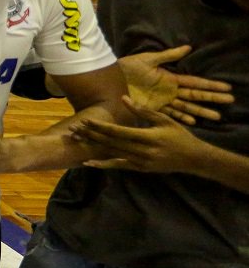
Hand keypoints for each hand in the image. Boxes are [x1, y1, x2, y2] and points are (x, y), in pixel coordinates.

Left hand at [70, 97, 212, 173]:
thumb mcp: (164, 119)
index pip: (118, 132)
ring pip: (112, 153)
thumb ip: (142, 111)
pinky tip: (88, 162)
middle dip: (91, 135)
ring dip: (93, 146)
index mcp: (148, 137)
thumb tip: (123, 98)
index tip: (86, 120)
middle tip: (73, 128)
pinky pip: (118, 166)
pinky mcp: (140, 168)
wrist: (193, 159)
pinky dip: (103, 164)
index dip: (100, 126)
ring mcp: (140, 162)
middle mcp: (142, 151)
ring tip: (77, 140)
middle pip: (111, 143)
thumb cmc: (179, 135)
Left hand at [118, 45, 233, 123]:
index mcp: (170, 78)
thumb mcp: (148, 59)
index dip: (210, 85)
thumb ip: (168, 55)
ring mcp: (162, 101)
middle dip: (212, 98)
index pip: (195, 82)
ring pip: (186, 107)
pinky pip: (170, 114)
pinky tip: (193, 122)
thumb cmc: (127, 67)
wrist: (109, 79)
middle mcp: (169, 91)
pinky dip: (181, 118)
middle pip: (195, 95)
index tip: (226, 87)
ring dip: (201, 111)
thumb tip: (188, 47)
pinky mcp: (152, 109)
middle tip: (230, 101)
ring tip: (217, 116)